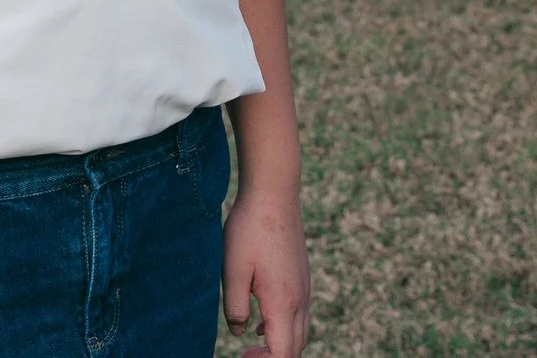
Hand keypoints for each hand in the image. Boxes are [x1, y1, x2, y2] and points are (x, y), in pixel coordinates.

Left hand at [222, 182, 308, 357]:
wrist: (274, 194)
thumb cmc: (249, 229)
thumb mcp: (232, 269)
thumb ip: (235, 306)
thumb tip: (240, 332)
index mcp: (283, 303)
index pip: (282, 354)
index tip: (241, 356)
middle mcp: (300, 300)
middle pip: (295, 349)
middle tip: (245, 356)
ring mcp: (304, 289)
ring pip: (300, 333)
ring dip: (280, 345)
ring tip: (253, 346)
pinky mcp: (302, 278)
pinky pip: (299, 316)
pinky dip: (285, 329)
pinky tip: (263, 322)